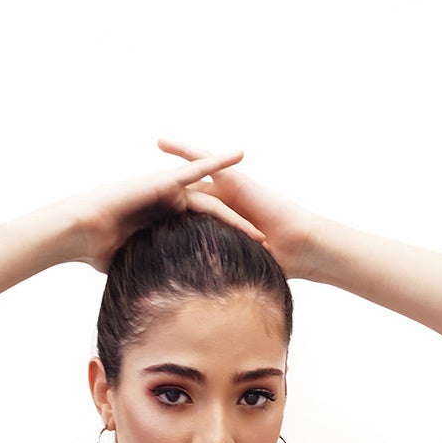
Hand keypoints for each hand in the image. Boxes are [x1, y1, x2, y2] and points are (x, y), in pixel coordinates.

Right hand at [65, 148, 269, 274]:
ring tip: (260, 229)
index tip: (245, 266)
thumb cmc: (98, 251)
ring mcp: (168, 192)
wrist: (81, 231)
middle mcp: (171, 206)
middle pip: (213, 221)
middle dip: (237, 236)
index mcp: (167, 226)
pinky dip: (216, 162)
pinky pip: (195, 170)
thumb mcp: (134, 266)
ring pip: (211, 200)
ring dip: (235, 213)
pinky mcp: (164, 181)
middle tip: (263, 252)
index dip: (224, 250)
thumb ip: (151, 274)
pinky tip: (238, 156)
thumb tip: (158, 306)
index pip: (203, 237)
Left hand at [156, 137, 322, 280]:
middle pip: (187, 191)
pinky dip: (188, 152)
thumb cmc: (272, 265)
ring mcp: (228, 191)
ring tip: (159, 141)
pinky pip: (208, 162)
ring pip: (196, 171)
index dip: (164, 216)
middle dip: (167, 184)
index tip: (144, 218)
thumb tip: (184, 301)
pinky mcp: (235, 182)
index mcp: (218, 224)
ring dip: (177, 158)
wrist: (297, 249)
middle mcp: (222, 204)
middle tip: (145, 176)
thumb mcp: (232, 269)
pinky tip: (166, 144)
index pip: (185, 218)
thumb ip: (210, 274)